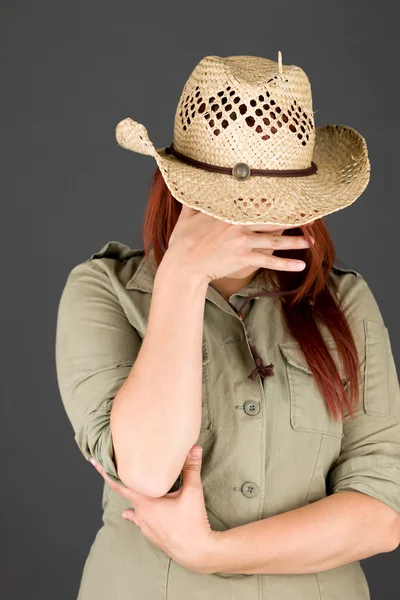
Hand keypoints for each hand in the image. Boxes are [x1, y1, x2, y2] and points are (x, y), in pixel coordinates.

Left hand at [89, 445, 217, 573]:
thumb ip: (191, 468)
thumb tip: (194, 447)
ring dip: (130, 495)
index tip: (93, 460)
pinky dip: (134, 512)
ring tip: (128, 484)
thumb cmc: (192, 523)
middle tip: (112, 464)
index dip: (106, 471)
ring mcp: (145, 525)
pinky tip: (129, 513)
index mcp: (146, 501)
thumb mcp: (192, 492)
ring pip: (132, 505)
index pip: (119, 483)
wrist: (196, 552)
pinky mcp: (151, 534)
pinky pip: (138, 519)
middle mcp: (141, 513)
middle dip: (119, 478)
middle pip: (125, 491)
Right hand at [164, 204, 314, 281]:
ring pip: (275, 240)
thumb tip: (189, 182)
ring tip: (311, 242)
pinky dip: (285, 264)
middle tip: (311, 217)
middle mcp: (238, 223)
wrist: (183, 266)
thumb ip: (193, 199)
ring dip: (295, 241)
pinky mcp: (243, 258)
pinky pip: (269, 261)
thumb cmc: (182, 242)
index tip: (289, 194)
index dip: (273, 198)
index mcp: (227, 210)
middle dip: (293, 218)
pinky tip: (300, 265)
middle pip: (271, 219)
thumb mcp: (186, 215)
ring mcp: (242, 241)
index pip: (255, 200)